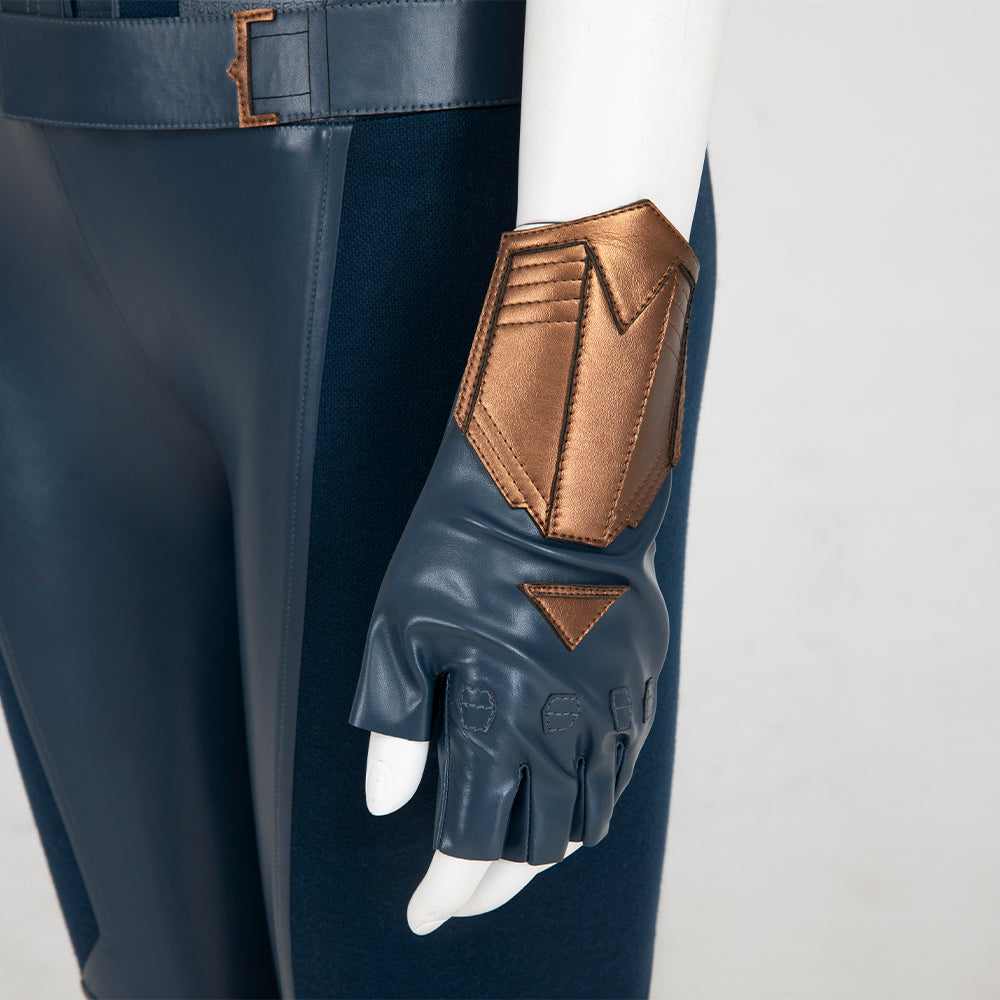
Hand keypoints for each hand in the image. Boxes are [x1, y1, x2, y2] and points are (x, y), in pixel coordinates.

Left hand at [349, 200, 698, 932]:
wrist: (557, 482)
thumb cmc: (463, 546)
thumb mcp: (401, 627)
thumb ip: (395, 725)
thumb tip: (389, 804)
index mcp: (501, 718)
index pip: (473, 842)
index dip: (445, 891)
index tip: (422, 913)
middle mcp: (565, 727)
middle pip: (536, 846)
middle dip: (493, 883)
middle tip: (461, 892)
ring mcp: (611, 707)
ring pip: (589, 817)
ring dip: (545, 850)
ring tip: (508, 855)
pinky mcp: (640, 682)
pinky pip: (622, 769)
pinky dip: (589, 803)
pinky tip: (565, 798)